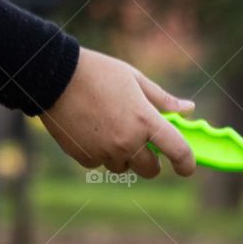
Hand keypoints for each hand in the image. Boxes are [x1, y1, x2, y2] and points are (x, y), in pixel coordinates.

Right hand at [40, 49, 195, 178]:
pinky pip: (100, 163)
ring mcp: (106, 153)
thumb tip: (188, 109)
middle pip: (150, 170)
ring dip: (123, 155)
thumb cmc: (98, 72)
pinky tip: (90, 130)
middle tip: (143, 144)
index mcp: (145, 120)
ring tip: (109, 127)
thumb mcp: (134, 79)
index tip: (186, 167)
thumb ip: (163, 99)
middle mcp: (128, 141)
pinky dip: (100, 153)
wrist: (54, 77)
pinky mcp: (86, 158)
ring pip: (124, 167)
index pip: (177, 150)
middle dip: (151, 160)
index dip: (187, 163)